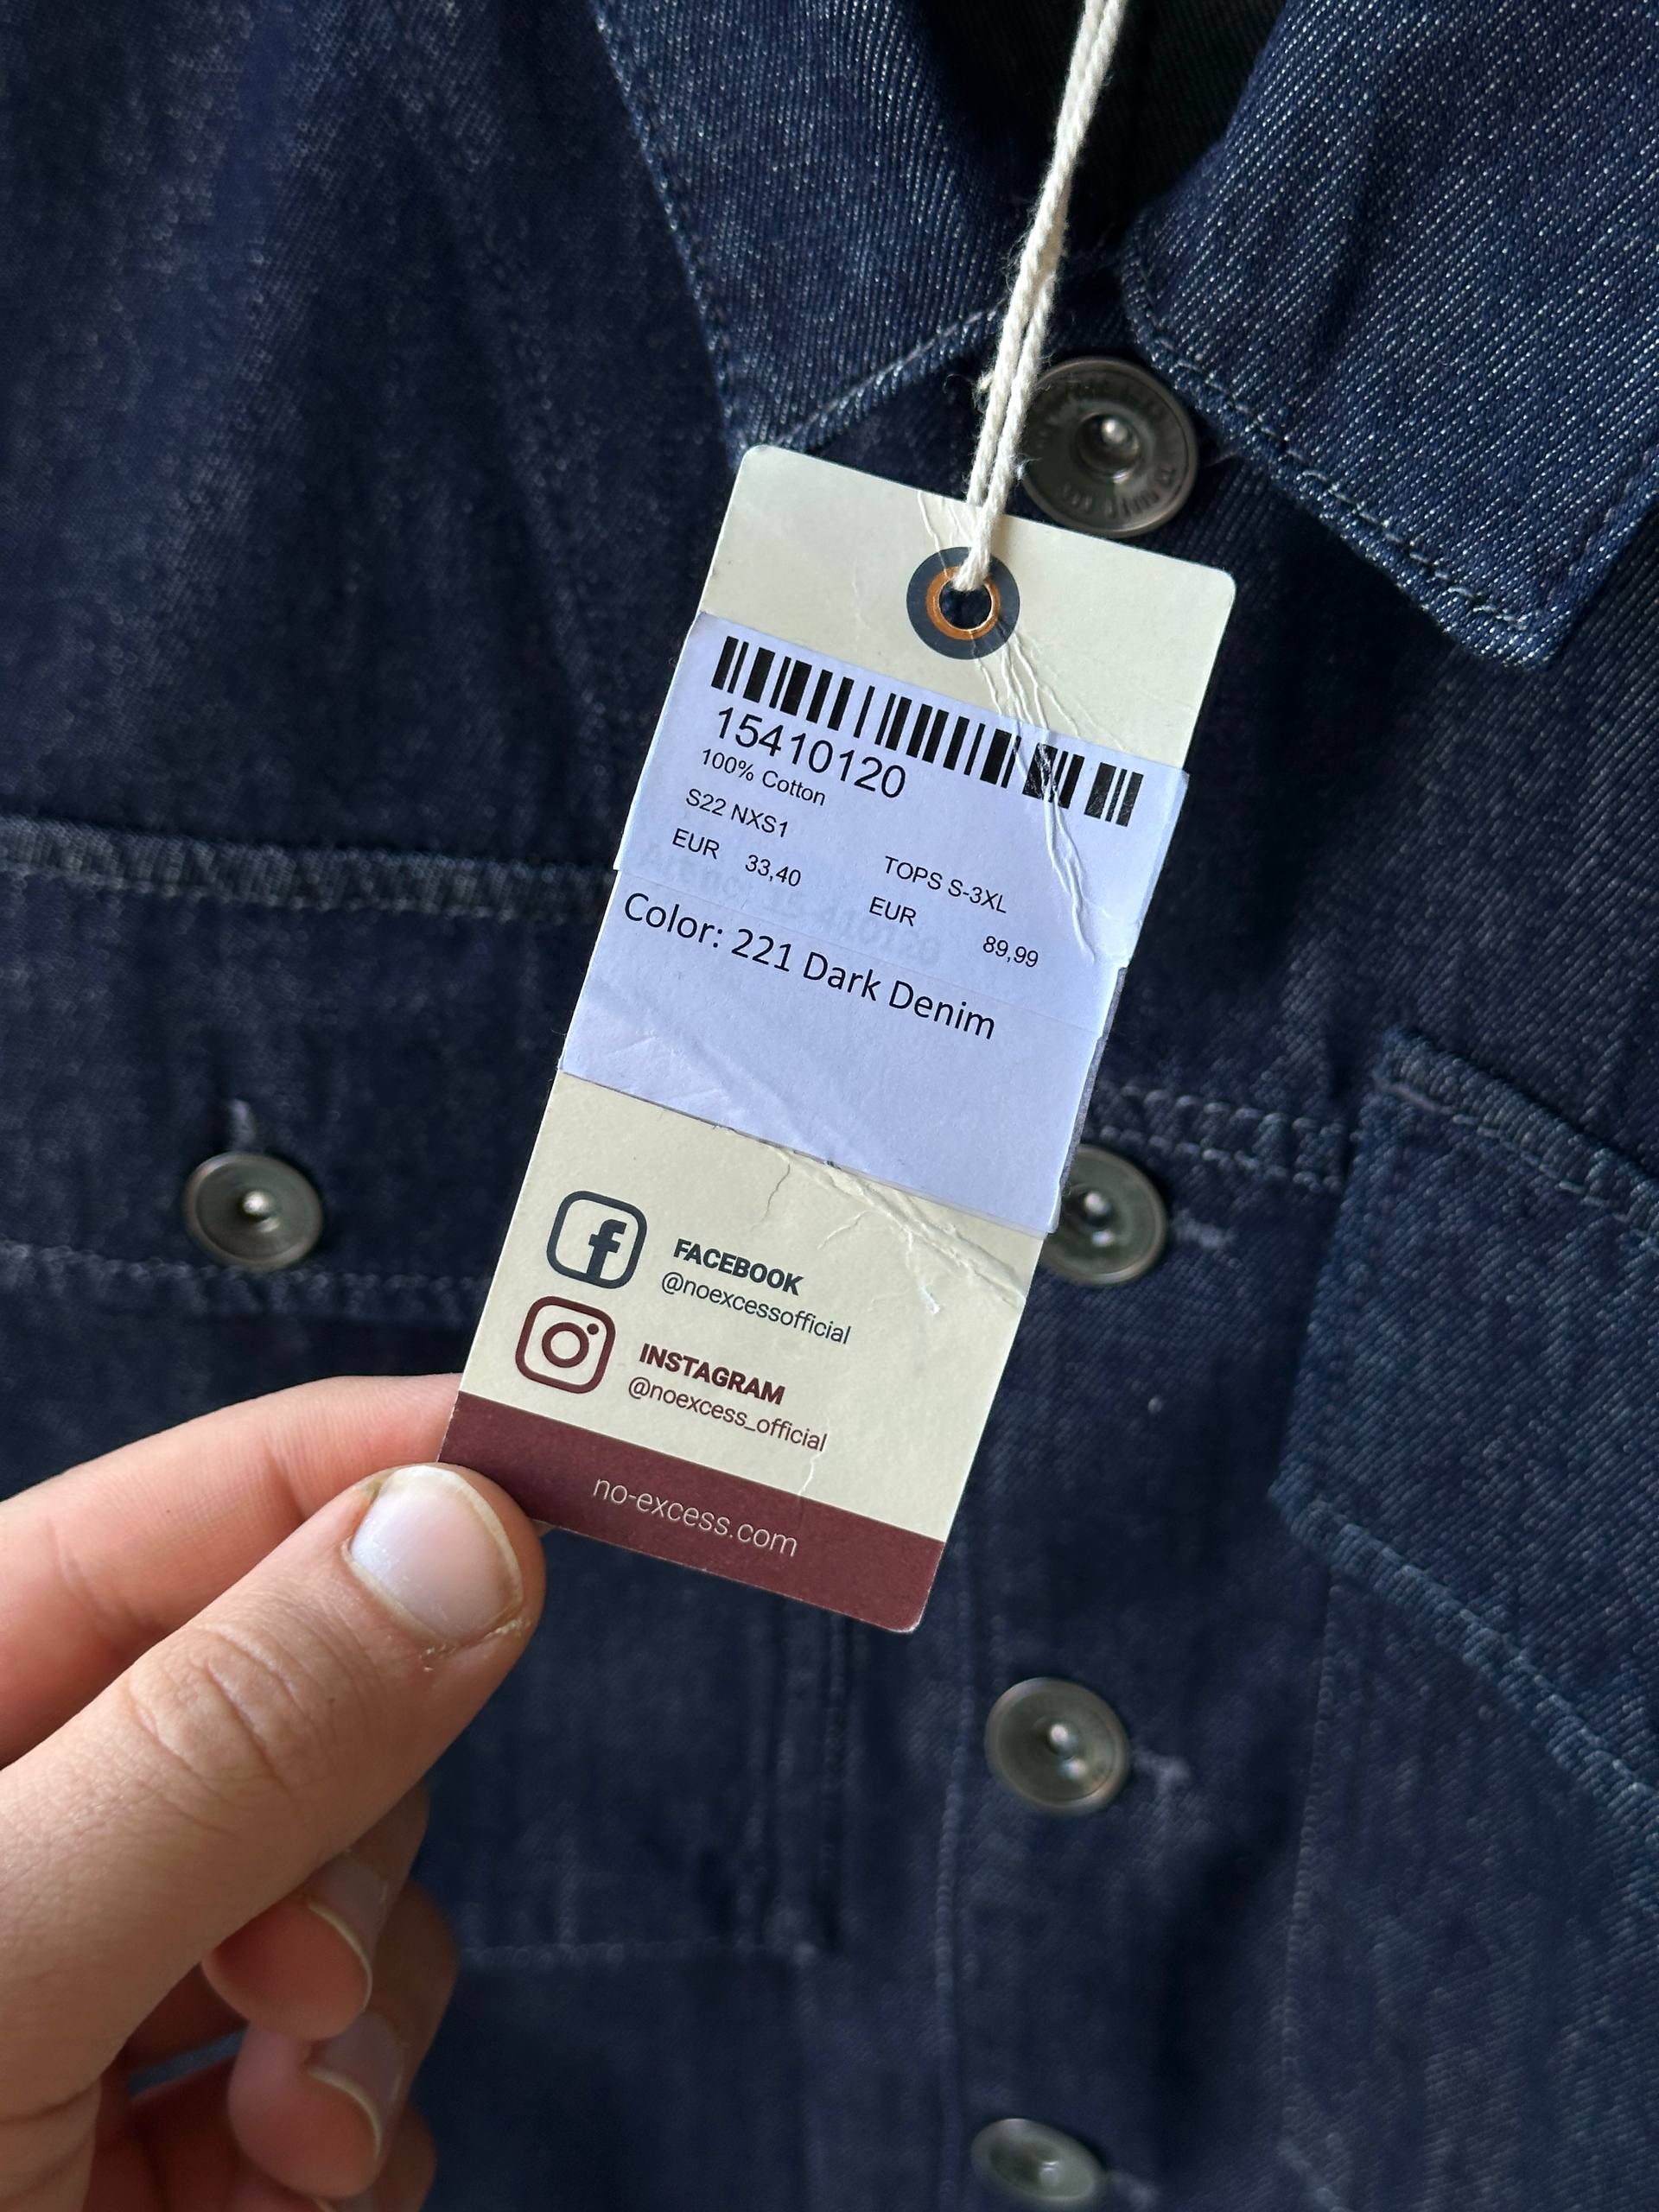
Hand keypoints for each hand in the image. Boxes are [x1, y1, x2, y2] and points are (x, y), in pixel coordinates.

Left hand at [0, 1375, 544, 2210]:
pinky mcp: (151, 2107)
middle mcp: (24, 1809)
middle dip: (361, 1831)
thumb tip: (450, 1533)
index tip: (586, 1464)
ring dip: (363, 2005)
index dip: (401, 1464)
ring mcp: (92, 1962)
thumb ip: (222, 1746)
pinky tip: (280, 2191)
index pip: (217, 1498)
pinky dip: (351, 2122)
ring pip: (346, 1879)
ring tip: (282, 2134)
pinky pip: (336, 2045)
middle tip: (302, 1972)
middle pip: (314, 1698)